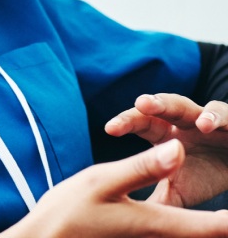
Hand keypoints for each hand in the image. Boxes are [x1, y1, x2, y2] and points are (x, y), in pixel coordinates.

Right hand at [0, 141, 227, 237]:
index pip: (207, 226)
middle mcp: (154, 237)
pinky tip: (178, 221)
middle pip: (199, 234)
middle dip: (218, 226)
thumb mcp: (102, 181)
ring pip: (181, 234)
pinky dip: (180, 227)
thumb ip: (142, 167)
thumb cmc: (68, 212)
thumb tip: (180, 148)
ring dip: (201, 227)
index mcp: (153, 222)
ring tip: (215, 221)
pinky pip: (162, 235)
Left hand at [106, 93, 227, 206]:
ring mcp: (205, 118)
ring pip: (188, 106)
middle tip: (139, 103)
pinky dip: (216, 117)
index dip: (126, 123)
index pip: (141, 123)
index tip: (109, 129)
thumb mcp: (178, 191)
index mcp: (164, 132)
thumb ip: (156, 202)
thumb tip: (128, 222)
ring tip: (182, 116)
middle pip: (161, 107)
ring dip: (176, 105)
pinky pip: (224, 115)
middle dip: (151, 104)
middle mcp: (182, 120)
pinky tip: (207, 124)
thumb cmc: (204, 175)